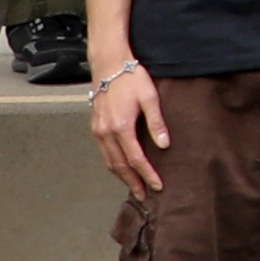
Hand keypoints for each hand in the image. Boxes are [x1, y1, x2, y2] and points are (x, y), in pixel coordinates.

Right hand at [89, 65, 170, 195]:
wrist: (109, 64)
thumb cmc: (131, 78)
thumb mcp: (150, 97)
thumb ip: (156, 122)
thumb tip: (164, 145)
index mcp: (121, 127)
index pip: (136, 159)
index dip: (147, 174)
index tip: (158, 186)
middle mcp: (106, 132)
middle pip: (120, 165)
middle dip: (132, 182)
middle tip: (144, 195)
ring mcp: (98, 130)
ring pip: (109, 161)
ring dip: (121, 176)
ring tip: (134, 186)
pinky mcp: (95, 126)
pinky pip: (104, 152)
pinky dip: (113, 164)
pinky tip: (122, 167)